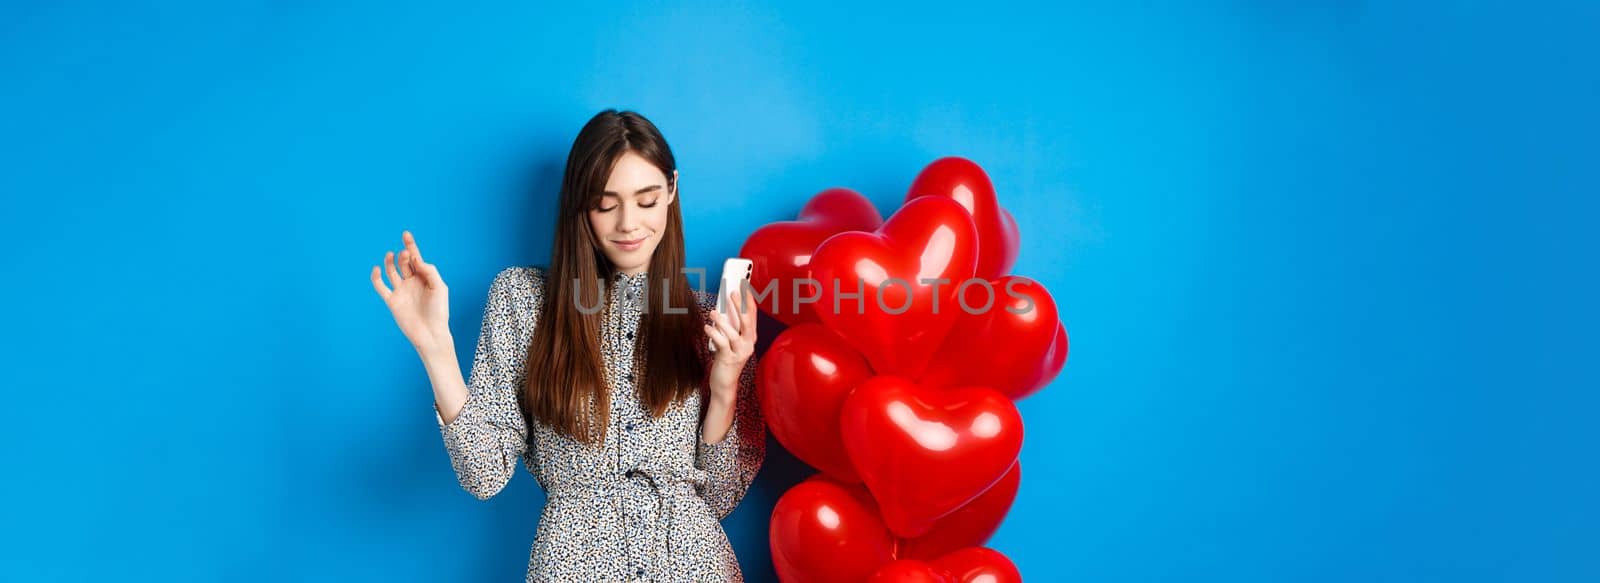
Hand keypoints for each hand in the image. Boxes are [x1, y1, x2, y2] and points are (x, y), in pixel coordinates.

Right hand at [370, 230, 450, 355]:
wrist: (430, 333)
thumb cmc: (439, 311)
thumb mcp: (439, 287)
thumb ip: (429, 271)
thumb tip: (416, 259)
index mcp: (424, 278)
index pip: (416, 258)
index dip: (411, 246)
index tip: (406, 234)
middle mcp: (412, 283)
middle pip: (404, 263)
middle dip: (404, 255)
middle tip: (405, 254)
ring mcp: (401, 291)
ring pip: (392, 271)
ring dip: (391, 262)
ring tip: (392, 255)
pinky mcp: (392, 301)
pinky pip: (380, 286)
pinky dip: (376, 277)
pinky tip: (377, 268)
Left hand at [705, 287, 756, 399]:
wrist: (725, 384)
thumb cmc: (726, 360)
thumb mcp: (730, 341)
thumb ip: (729, 327)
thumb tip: (723, 310)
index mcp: (750, 338)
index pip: (752, 316)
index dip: (749, 301)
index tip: (744, 288)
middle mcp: (748, 344)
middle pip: (747, 322)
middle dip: (740, 306)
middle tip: (733, 292)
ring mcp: (739, 352)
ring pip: (733, 333)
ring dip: (723, 321)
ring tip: (713, 313)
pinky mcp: (729, 359)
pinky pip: (722, 343)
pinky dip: (714, 334)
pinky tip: (707, 327)